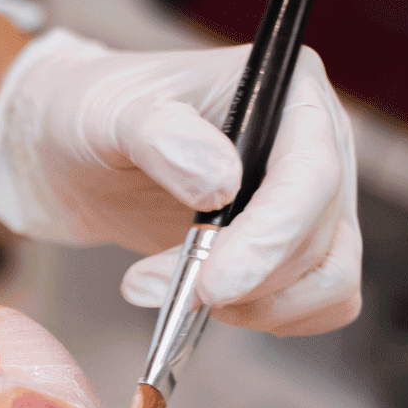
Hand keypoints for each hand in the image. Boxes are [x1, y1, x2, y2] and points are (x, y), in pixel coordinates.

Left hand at [0, 29, 359, 335]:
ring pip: (328, 278)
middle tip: (150, 286)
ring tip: (172, 294)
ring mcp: (314, 199)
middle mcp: (319, 142)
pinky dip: (270, 317)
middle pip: (320, 236)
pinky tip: (207, 306)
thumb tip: (221, 182)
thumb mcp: (110, 113)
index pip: (311, 175)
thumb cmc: (97, 115)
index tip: (213, 285)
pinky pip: (323, 302)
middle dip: (241, 279)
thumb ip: (161, 136)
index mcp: (287, 90)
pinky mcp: (298, 246)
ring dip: (256, 307)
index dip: (270, 238)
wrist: (79, 154)